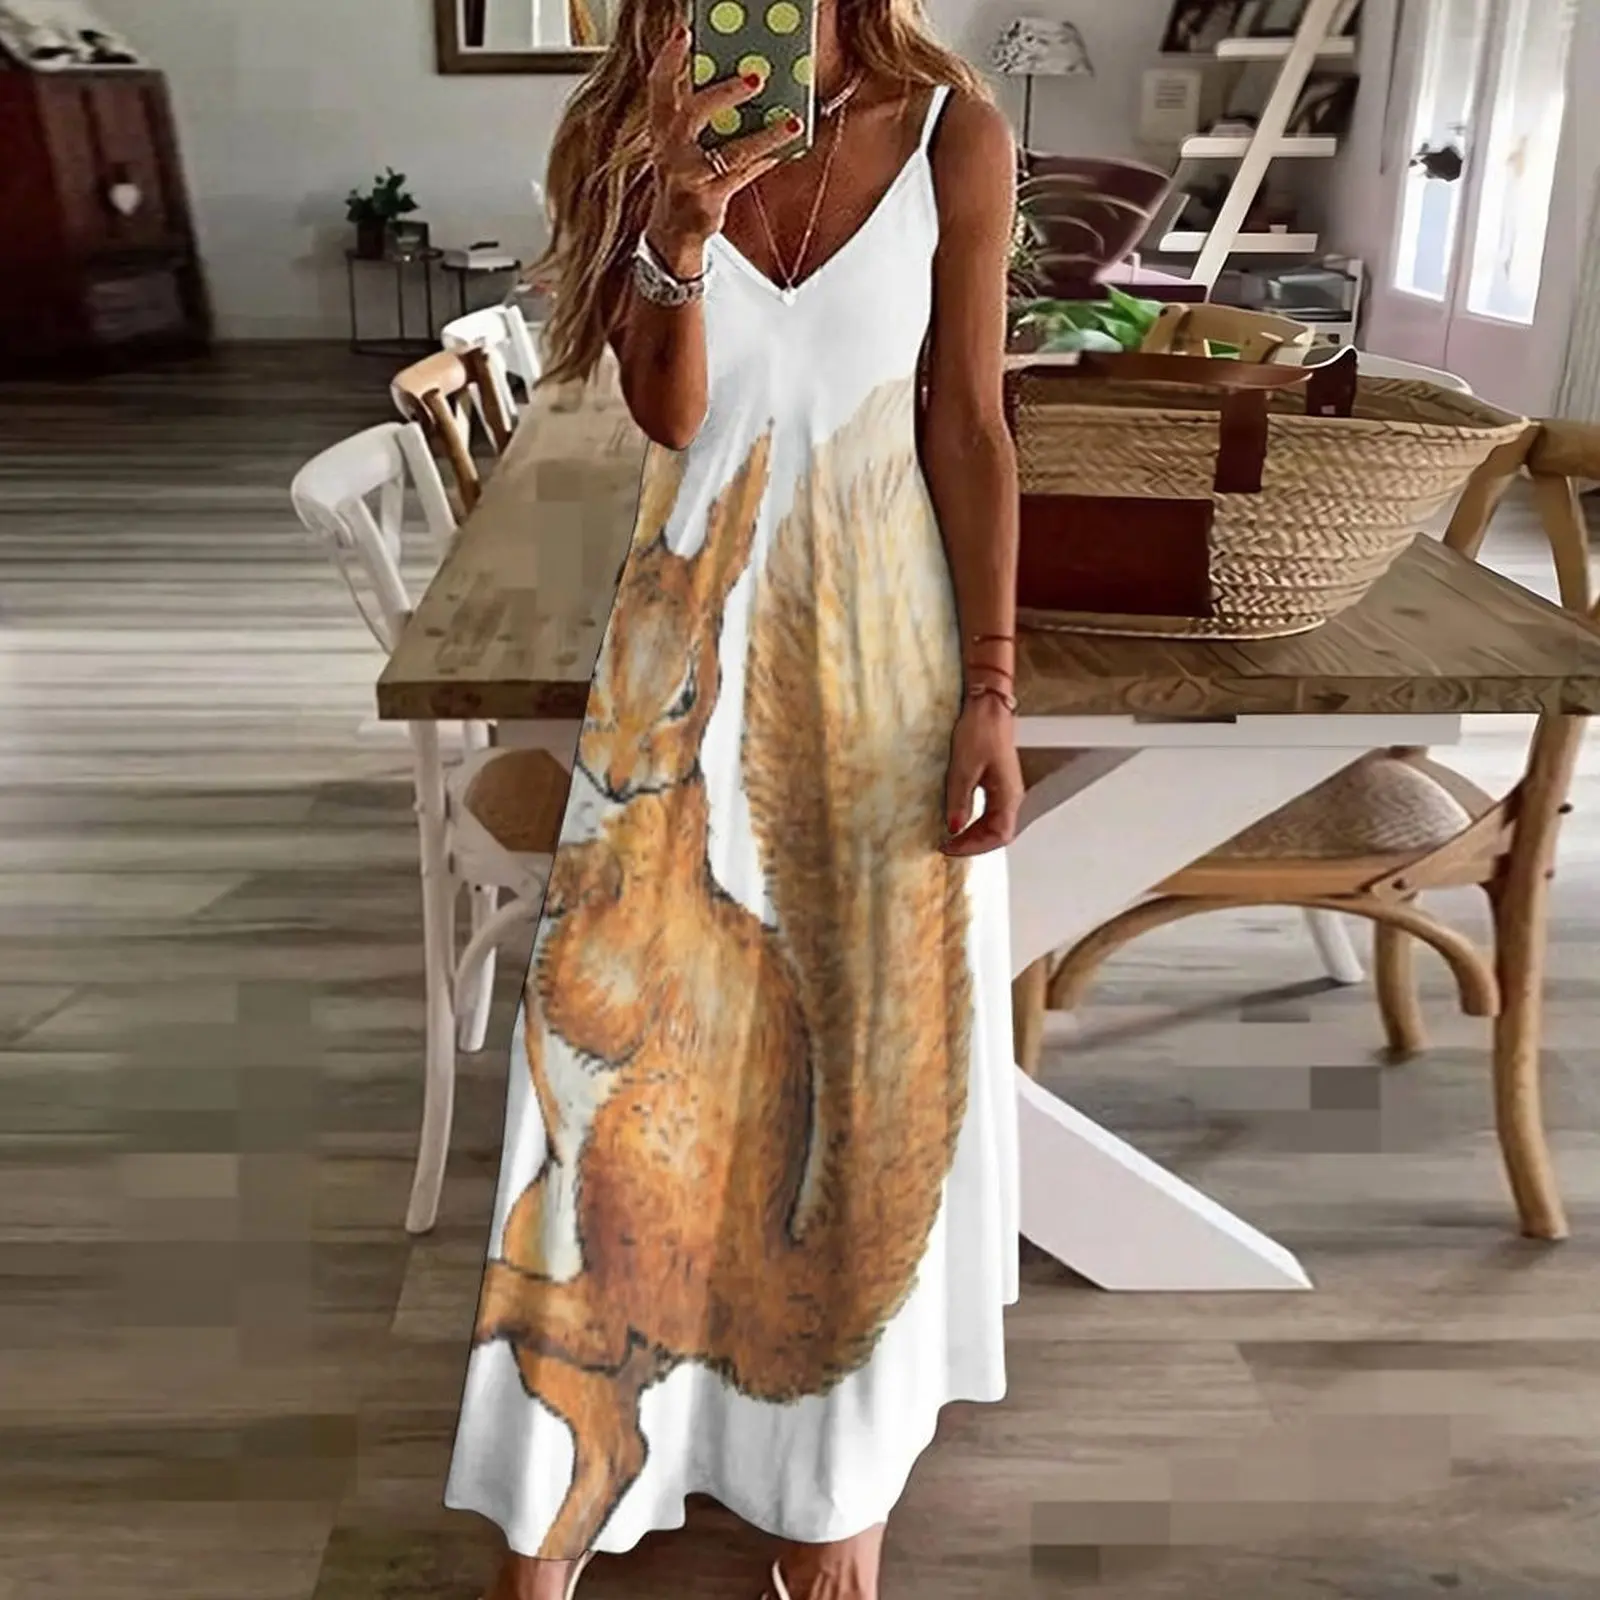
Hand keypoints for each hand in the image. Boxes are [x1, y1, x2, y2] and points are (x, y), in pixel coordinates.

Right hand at [643, 26, 799, 276]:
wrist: (673, 231)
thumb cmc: (684, 177)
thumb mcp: (683, 143)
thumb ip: (703, 113)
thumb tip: (743, 80)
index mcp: (661, 129)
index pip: (658, 87)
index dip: (668, 59)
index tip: (683, 33)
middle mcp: (670, 151)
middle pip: (692, 114)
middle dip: (724, 92)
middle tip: (756, 77)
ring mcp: (688, 177)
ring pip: (730, 151)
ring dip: (764, 135)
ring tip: (790, 122)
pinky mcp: (708, 200)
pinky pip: (743, 175)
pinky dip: (766, 159)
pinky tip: (785, 148)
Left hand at [941, 695, 1022, 856]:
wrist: (987, 706)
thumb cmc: (980, 731)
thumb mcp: (963, 768)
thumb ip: (959, 801)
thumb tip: (954, 828)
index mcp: (1009, 795)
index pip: (998, 835)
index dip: (974, 847)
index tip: (949, 848)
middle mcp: (1012, 796)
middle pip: (998, 834)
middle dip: (973, 844)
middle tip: (946, 847)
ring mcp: (1006, 790)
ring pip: (994, 825)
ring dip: (974, 835)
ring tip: (950, 839)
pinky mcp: (997, 783)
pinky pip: (990, 813)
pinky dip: (974, 822)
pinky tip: (958, 820)